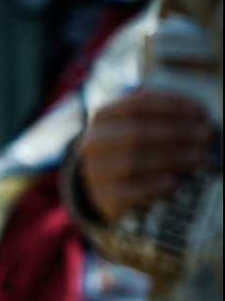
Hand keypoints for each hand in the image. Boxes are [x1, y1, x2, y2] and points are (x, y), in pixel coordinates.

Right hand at [78, 88, 214, 221]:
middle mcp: (93, 143)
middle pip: (139, 133)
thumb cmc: (129, 147)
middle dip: (180, 133)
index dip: (174, 106)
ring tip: (198, 157)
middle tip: (207, 136)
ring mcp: (95, 171)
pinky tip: (173, 181)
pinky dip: (156, 186)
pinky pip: (132, 191)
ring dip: (174, 158)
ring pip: (135, 163)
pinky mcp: (104, 197)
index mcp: (102, 116)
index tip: (201, 113)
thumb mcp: (136, 123)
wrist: (102, 183)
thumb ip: (160, 113)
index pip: (138, 103)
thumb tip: (197, 116)